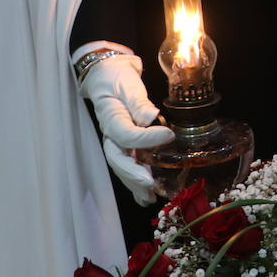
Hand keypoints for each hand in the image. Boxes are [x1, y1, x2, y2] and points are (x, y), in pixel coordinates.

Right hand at [77, 48, 173, 205]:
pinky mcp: (124, 146)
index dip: (146, 138)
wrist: (108, 78)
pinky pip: (128, 165)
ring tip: (149, 198)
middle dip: (133, 174)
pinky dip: (136, 182)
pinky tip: (146, 196)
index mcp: (111, 118)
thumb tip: (149, 116)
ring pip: (122, 167)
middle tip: (149, 184)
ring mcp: (116, 142)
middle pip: (118, 159)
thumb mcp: (129, 86)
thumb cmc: (119, 81)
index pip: (126, 134)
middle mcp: (111, 135)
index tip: (168, 134)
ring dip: (134, 184)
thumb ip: (139, 102)